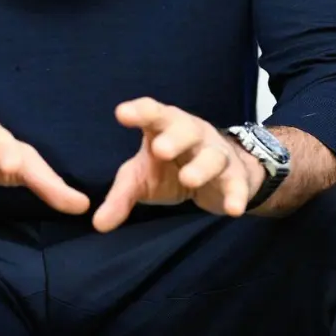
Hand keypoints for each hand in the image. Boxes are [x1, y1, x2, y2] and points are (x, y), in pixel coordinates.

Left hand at [92, 98, 265, 232]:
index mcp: (163, 126)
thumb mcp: (141, 179)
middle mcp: (191, 134)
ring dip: (201, 166)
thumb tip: (98, 225)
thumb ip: (120, 197)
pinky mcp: (235, 177)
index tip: (122, 114)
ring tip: (188, 179)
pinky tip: (233, 209)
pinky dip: (236, 195)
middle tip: (159, 149)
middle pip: (184, 129)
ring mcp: (216, 153)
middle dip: (173, 137)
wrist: (217, 176)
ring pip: (212, 155)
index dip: (139, 111)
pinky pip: (237, 184)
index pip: (151, 112)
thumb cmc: (169, 168)